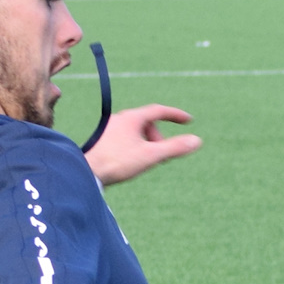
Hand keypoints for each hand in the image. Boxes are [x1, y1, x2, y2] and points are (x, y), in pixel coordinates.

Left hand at [85, 104, 202, 186]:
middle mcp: (120, 119)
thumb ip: (174, 148)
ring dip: (147, 143)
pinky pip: (125, 138)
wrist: (86, 172)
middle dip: (159, 136)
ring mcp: (109, 129)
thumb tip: (197, 141)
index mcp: (132, 118)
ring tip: (147, 160)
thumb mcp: (151, 156)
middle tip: (163, 154)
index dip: (175, 115)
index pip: (159, 110)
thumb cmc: (117, 163)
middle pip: (147, 122)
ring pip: (135, 131)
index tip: (188, 120)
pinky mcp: (102, 140)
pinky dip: (136, 146)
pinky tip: (131, 162)